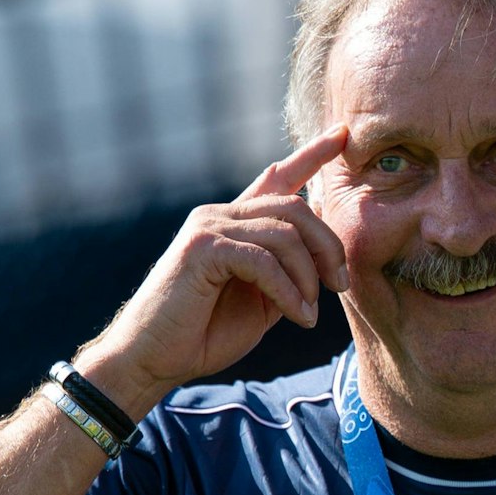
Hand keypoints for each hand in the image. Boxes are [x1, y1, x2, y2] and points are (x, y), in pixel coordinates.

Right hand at [85, 126, 349, 399]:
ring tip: (309, 313)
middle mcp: (220, 214)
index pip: (278, 179)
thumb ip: (286, 274)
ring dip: (308, 277)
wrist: (152, 360)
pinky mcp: (202, 247)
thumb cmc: (202, 335)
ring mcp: (209, 226)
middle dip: (328, 246)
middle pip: (295, 207)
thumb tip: (323, 261)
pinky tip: (298, 317)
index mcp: (234, 223)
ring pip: (285, 233)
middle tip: (340, 285)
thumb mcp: (260, 303)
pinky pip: (264, 260)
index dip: (311, 155)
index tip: (343, 134)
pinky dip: (288, 292)